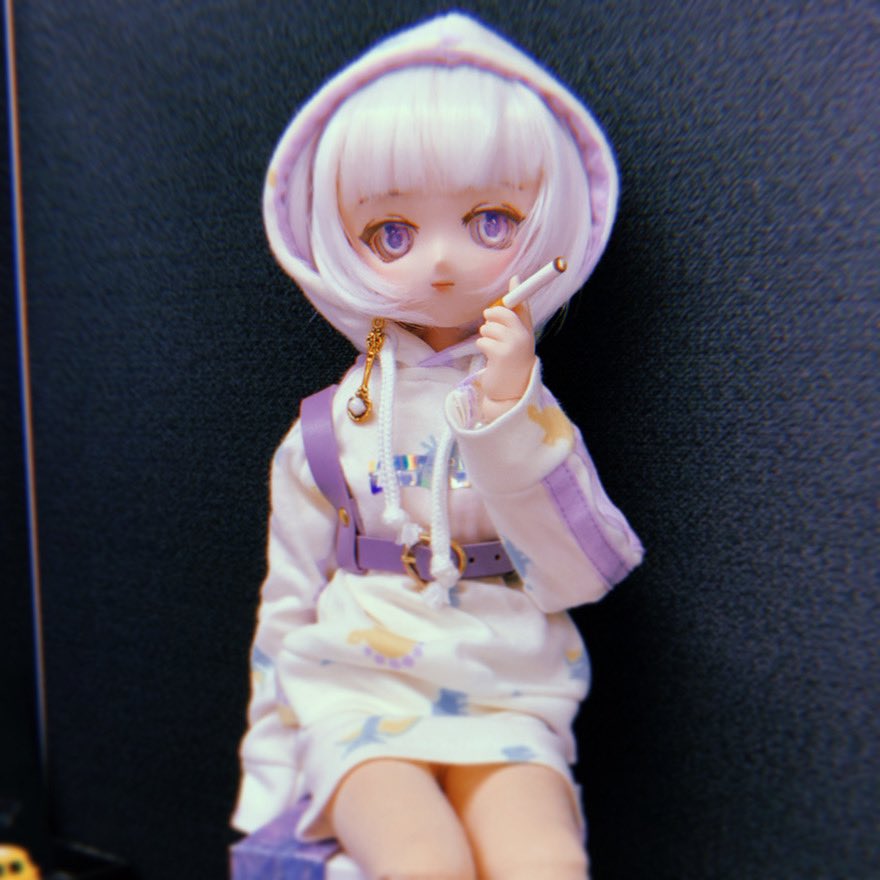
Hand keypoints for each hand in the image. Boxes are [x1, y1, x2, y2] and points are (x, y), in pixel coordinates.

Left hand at [476, 275, 535, 419]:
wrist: (511, 391)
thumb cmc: (512, 360)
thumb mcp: (516, 337)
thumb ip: (515, 312)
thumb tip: (515, 279)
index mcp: (528, 330)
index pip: (523, 306)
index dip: (518, 291)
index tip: (515, 278)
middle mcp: (524, 336)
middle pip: (501, 313)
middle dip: (491, 318)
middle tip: (492, 330)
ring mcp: (514, 345)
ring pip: (488, 327)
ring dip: (485, 336)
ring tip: (493, 349)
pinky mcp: (501, 354)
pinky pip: (482, 340)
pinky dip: (482, 347)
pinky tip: (490, 358)